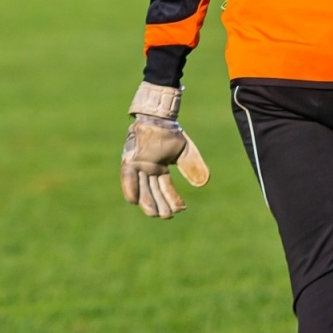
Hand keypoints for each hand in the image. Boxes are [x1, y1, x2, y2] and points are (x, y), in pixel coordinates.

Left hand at [120, 83, 209, 218]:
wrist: (159, 117)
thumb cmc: (170, 132)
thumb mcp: (185, 152)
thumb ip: (193, 167)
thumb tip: (203, 184)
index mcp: (159, 170)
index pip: (166, 189)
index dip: (173, 199)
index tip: (180, 209)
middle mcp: (147, 171)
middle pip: (153, 192)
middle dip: (160, 205)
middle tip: (166, 216)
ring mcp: (138, 166)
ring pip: (141, 188)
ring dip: (147, 201)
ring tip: (154, 214)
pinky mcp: (130, 160)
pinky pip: (128, 177)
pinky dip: (131, 188)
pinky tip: (133, 201)